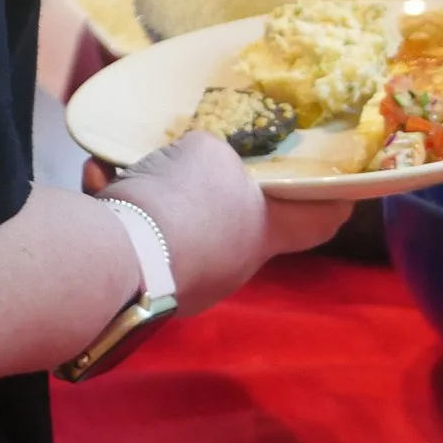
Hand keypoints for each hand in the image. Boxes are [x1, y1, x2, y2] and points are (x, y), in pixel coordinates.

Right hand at [96, 132, 345, 310]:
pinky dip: (118, 208)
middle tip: (194, 157)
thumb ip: (212, 156)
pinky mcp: (139, 288)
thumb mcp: (206, 154)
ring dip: (152, 192)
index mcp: (264, 232)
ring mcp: (185, 283)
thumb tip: (193, 167)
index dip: (334, 199)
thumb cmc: (184, 200)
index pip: (319, 219)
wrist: (119, 258)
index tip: (346, 186)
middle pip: (235, 220)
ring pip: (176, 226)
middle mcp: (231, 265)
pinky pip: (134, 237)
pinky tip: (96, 177)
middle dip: (212, 187)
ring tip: (126, 164)